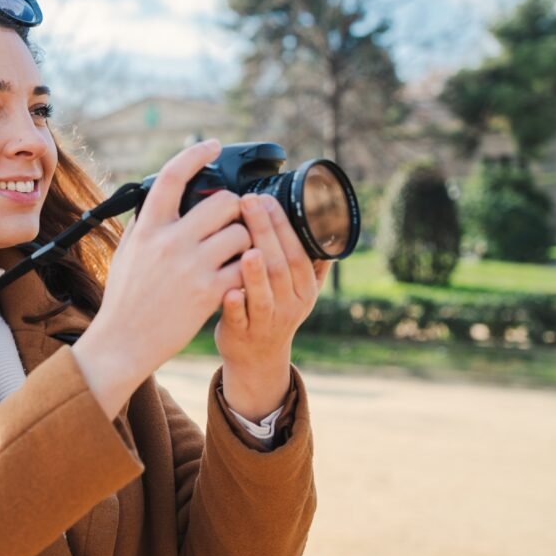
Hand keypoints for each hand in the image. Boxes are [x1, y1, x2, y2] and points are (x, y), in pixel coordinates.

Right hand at [72, 139, 250, 418]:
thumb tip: (159, 199)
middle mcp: (170, 242)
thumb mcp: (127, 252)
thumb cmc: (124, 297)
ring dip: (246, 240)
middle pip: (224, 202)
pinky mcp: (208, 292)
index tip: (210, 146)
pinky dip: (248, 269)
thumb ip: (144, 224)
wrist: (123, 341)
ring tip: (238, 251)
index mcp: (148, 227)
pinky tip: (240, 274)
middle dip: (235, 208)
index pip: (173, 176)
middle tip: (234, 220)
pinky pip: (244, 268)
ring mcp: (191, 267)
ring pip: (241, 233)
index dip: (195, 154)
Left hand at [215, 193, 331, 420]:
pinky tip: (229, 291)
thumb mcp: (299, 289)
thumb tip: (327, 219)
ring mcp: (265, 321)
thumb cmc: (274, 310)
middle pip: (280, 267)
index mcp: (305, 289)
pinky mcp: (241, 334)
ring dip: (256, 273)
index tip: (266, 198)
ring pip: (264, 296)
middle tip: (248, 202)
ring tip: (247, 248)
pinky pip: (239, 319)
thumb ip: (310, 260)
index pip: (298, 252)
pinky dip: (235, 306)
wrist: (257, 358)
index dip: (284, 226)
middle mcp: (290, 305)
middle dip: (265, 232)